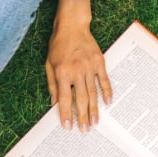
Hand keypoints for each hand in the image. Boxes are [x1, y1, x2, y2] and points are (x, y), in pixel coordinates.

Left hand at [45, 0, 112, 130]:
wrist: (72, 26)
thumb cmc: (58, 45)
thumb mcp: (49, 64)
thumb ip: (52, 84)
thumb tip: (54, 102)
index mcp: (62, 73)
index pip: (64, 98)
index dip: (66, 114)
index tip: (68, 127)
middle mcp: (76, 71)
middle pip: (81, 99)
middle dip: (82, 116)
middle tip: (84, 130)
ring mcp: (89, 67)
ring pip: (93, 93)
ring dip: (94, 109)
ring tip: (95, 123)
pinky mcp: (99, 62)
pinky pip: (104, 80)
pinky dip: (107, 91)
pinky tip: (108, 103)